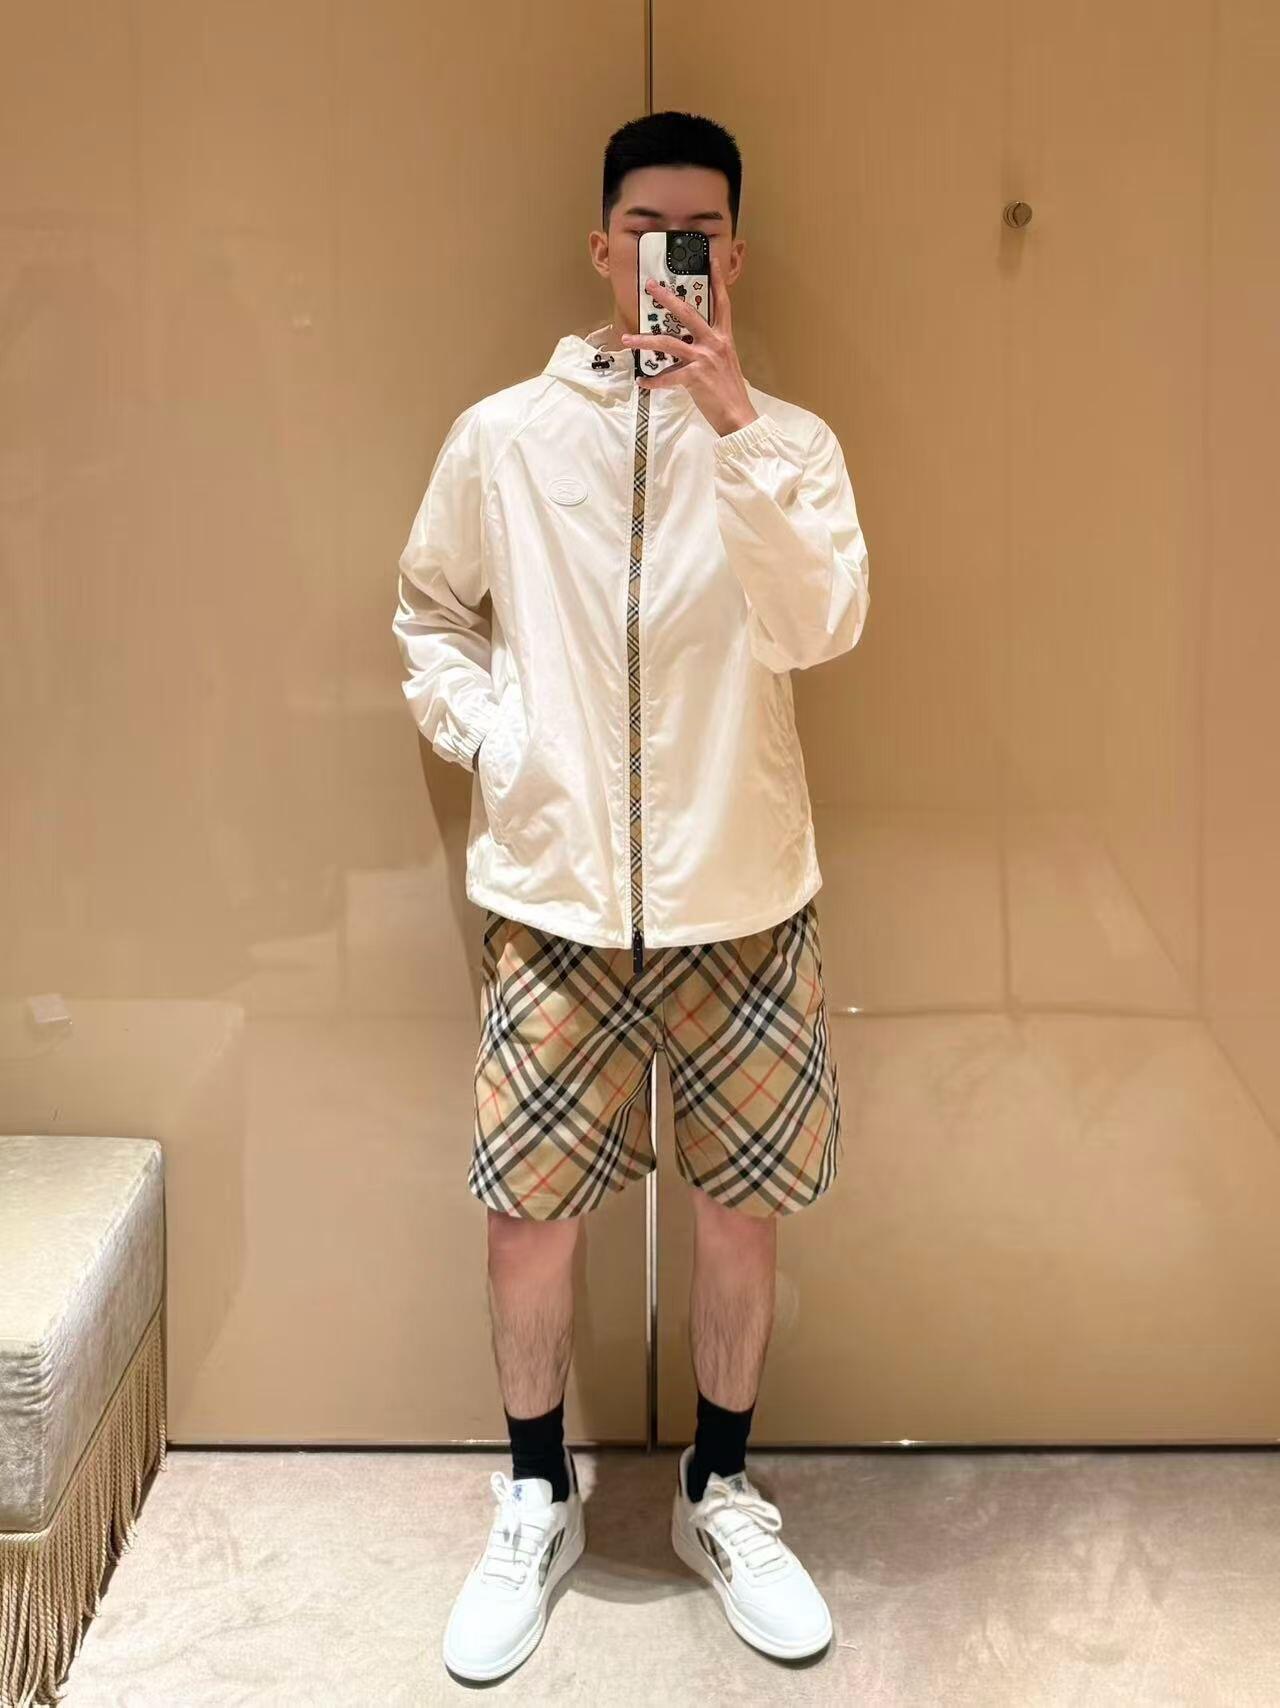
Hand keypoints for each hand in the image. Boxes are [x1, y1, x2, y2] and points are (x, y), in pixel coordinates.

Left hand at [620, 253, 758, 437]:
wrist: (738, 415)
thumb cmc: (730, 391)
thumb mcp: (725, 363)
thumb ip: (710, 349)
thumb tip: (691, 346)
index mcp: (723, 338)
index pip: (722, 303)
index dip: (717, 280)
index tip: (712, 260)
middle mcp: (714, 343)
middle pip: (687, 313)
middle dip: (667, 298)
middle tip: (650, 286)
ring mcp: (704, 359)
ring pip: (669, 343)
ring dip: (644, 341)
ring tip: (627, 340)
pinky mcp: (695, 377)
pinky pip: (667, 377)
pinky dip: (653, 381)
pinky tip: (643, 382)